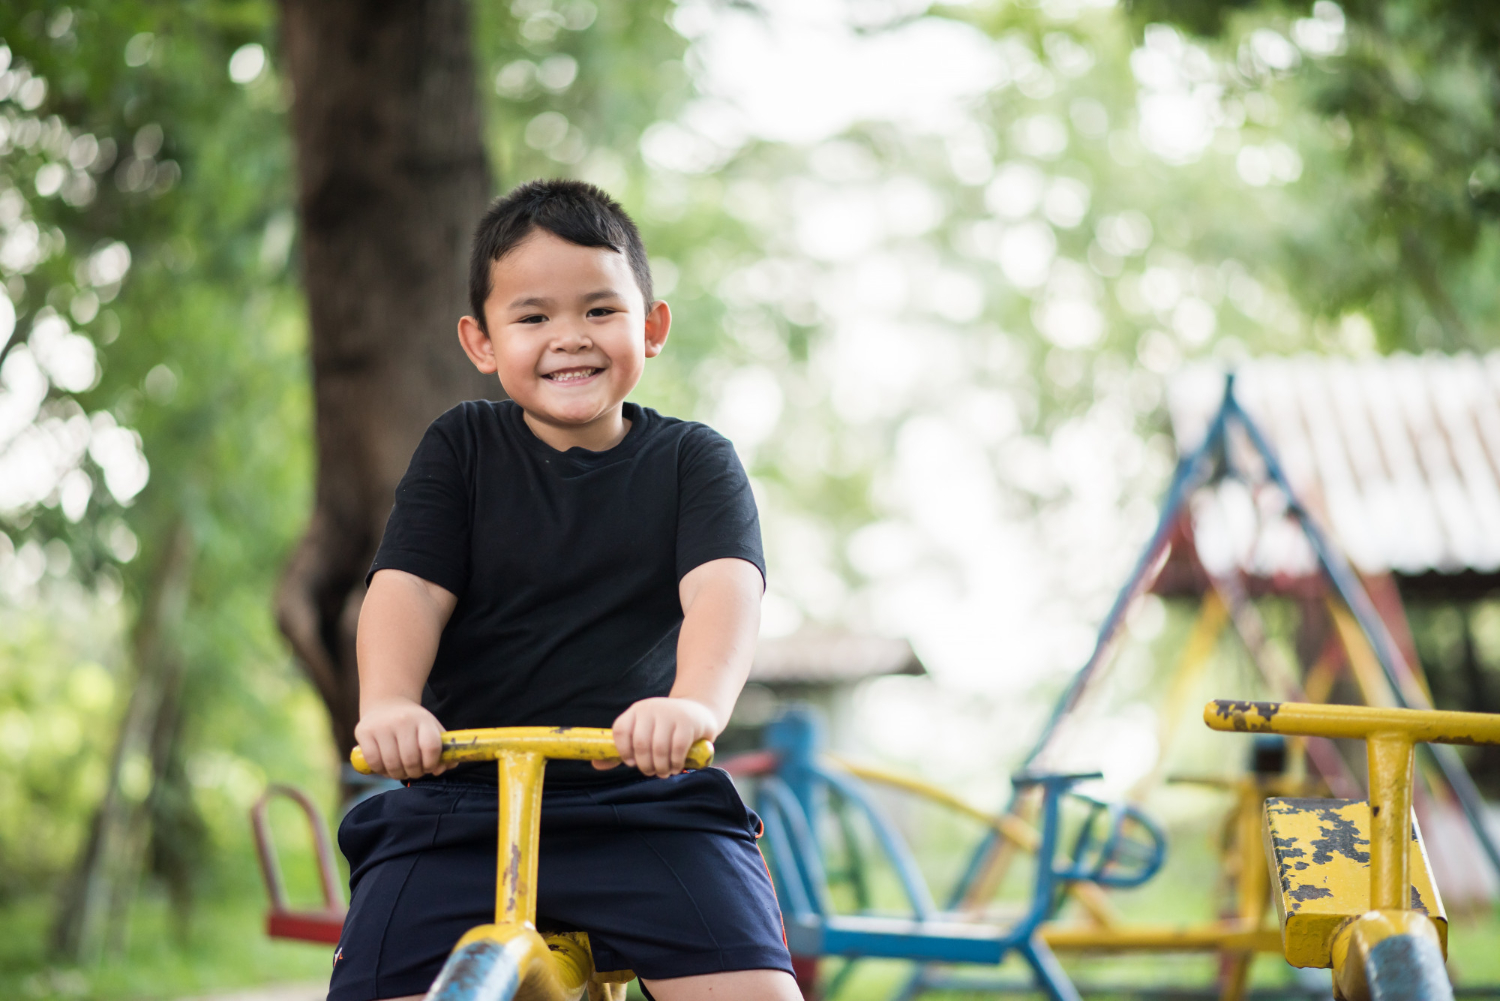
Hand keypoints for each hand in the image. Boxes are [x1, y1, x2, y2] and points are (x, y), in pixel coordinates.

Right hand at [354, 698, 447, 779]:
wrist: (387, 702)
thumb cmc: (413, 723)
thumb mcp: (431, 728)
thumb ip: (441, 750)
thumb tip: (440, 770)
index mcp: (422, 719)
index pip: (431, 746)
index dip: (432, 763)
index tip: (429, 767)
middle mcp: (402, 720)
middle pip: (411, 759)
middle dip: (414, 772)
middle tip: (414, 772)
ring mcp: (381, 725)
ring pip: (392, 764)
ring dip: (398, 774)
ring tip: (401, 771)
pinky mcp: (364, 732)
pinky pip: (374, 762)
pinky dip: (381, 771)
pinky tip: (386, 768)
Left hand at [597, 697, 717, 776]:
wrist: (698, 711)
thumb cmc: (665, 728)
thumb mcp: (643, 733)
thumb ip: (623, 749)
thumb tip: (596, 765)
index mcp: (636, 711)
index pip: (620, 730)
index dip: (623, 751)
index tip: (631, 763)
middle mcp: (651, 708)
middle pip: (640, 743)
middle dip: (644, 764)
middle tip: (651, 772)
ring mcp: (670, 714)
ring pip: (658, 747)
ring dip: (660, 767)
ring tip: (663, 772)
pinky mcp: (687, 722)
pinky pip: (677, 748)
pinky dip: (675, 763)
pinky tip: (675, 767)